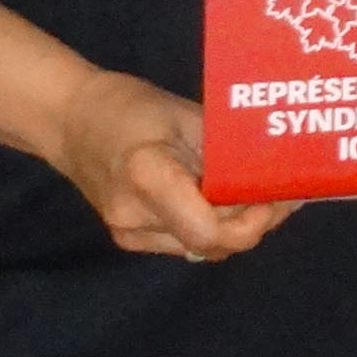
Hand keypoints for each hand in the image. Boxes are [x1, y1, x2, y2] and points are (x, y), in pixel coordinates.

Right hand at [53, 70, 297, 260]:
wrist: (70, 121)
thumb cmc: (131, 108)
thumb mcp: (188, 116)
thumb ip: (227, 152)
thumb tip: (276, 175)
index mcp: (148, 176)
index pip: (208, 230)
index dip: (252, 222)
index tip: (277, 196)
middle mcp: (134, 216)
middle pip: (212, 243)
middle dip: (255, 223)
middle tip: (285, 194)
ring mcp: (129, 233)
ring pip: (203, 248)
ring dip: (237, 227)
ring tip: (263, 196)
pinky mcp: (129, 238)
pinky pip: (186, 242)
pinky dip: (214, 227)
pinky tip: (229, 201)